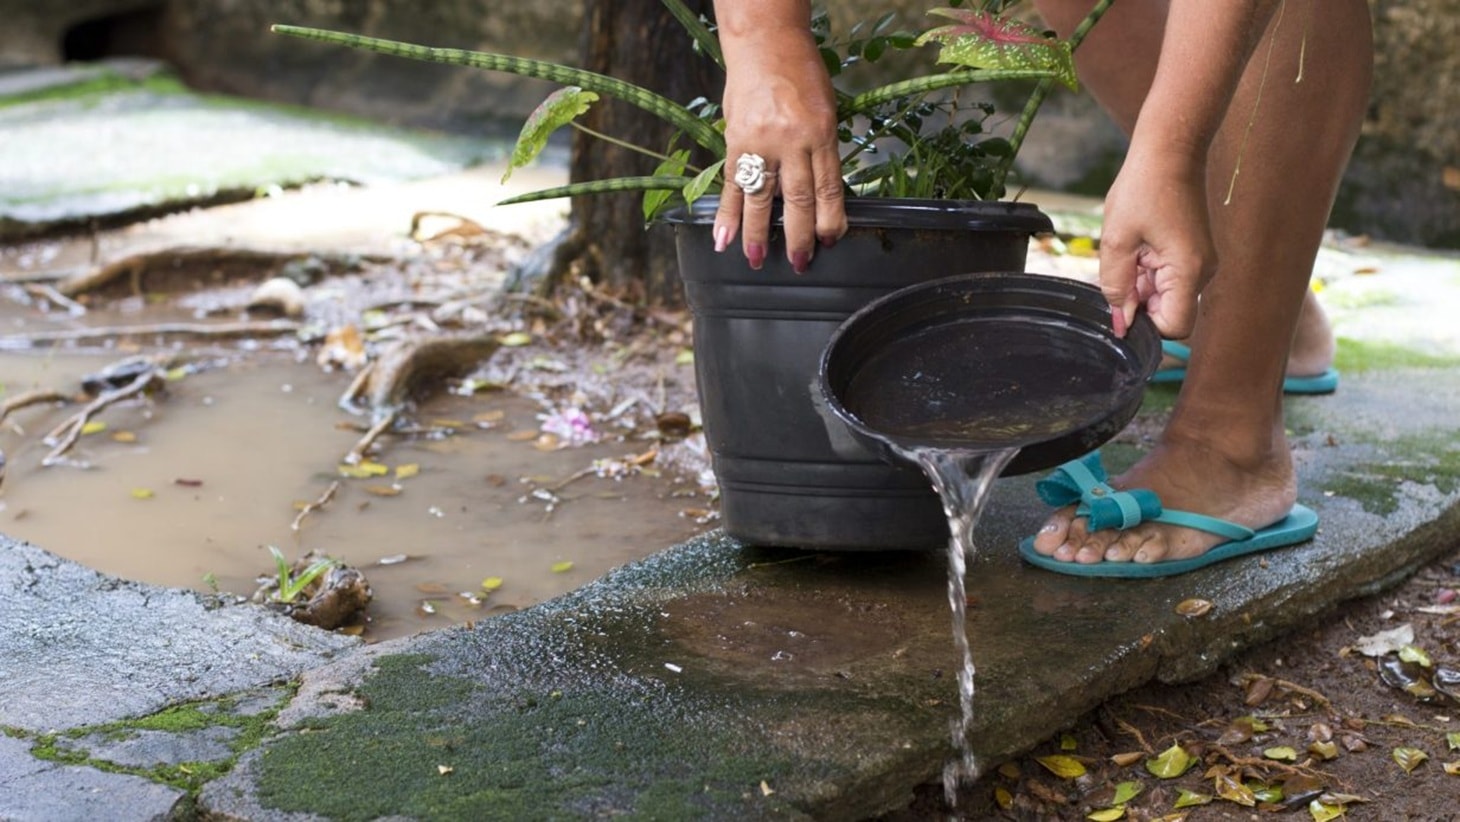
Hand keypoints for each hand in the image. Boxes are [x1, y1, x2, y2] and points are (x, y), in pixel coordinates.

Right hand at [712, 32, 845, 271]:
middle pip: (798, 198)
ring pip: (762, 196)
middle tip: (800, 263)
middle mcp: (793, 139)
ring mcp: (762, 141)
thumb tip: (818, 195)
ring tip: (756, 260)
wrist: (765, 43)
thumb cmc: (800, 74)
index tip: (831, 241)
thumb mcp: (825, 110)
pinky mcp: (735, 140)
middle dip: (799, 236)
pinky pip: (731, 183)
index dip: (831, 219)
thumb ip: (821, 150)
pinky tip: (722, 238)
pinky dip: (726, 212)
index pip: (828, 186)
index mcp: (822, 132)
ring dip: (758, 233)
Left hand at [1097, 146, 1214, 338]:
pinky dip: (1146, 272)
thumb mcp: (1117, 240)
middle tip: (1120, 267)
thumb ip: (1116, 285)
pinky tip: (1135, 246)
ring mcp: (1199, 263)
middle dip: (1138, 302)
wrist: (1170, 150)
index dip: (1144, 325)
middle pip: (1167, 313)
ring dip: (1139, 284)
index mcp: (1188, 271)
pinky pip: (1167, 278)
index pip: (1174, 327)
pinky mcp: (1192, 254)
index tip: (1119, 306)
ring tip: (1128, 249)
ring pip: (1164, 296)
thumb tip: (1120, 323)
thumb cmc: (1143, 188)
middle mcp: (1202, 272)